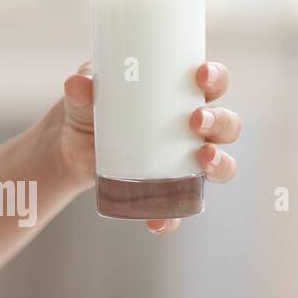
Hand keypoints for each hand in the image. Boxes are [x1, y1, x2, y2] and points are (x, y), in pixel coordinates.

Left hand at [60, 60, 239, 233]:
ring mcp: (184, 161)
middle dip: (219, 122)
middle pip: (227, 125)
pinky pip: (180, 208)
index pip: (213, 83)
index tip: (201, 75)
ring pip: (220, 164)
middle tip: (196, 120)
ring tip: (203, 159)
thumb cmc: (91, 106)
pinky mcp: (167, 190)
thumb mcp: (86, 92)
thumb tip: (77, 83)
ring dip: (220, 163)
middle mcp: (194, 129)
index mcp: (182, 95)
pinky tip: (159, 221)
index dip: (216, 78)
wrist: (71, 145)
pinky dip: (173, 217)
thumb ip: (83, 85)